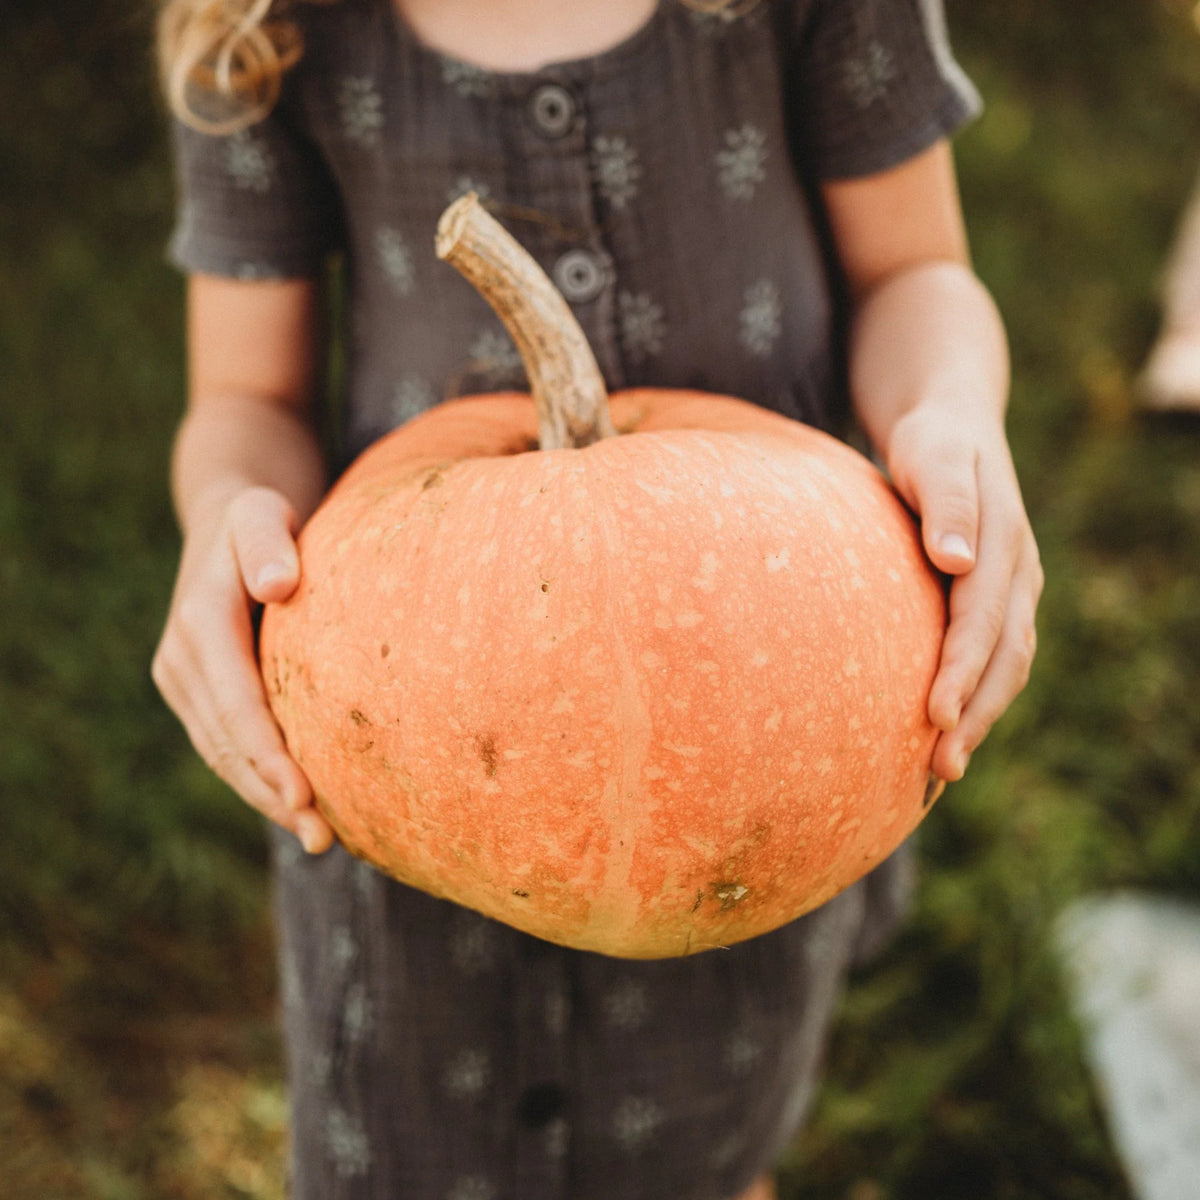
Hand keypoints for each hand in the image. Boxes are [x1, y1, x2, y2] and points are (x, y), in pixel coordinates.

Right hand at [151, 485, 335, 852]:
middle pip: (228, 742)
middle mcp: (183, 658)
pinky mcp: (199, 692)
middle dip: (272, 794)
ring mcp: (185, 680)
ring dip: (267, 798)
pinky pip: (227, 745)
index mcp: (200, 621)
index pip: (236, 703)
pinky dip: (259, 778)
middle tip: (323, 837)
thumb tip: (278, 585)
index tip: (304, 795)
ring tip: (320, 837)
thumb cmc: (259, 518)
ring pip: (224, 754)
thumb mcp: (263, 513)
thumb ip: (268, 543)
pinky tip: (298, 806)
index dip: (268, 754)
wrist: (226, 524)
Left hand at [884, 404, 1042, 780]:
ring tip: (941, 770)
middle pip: (1005, 656)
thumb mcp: (933, 454)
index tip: (936, 715)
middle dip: (976, 714)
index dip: (962, 669)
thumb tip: (955, 559)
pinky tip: (947, 733)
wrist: (952, 428)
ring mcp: (1012, 590)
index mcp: (1004, 542)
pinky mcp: (996, 601)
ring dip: (980, 718)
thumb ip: (947, 501)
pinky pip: (995, 658)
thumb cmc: (932, 441)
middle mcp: (1016, 573)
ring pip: (1007, 666)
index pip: (983, 618)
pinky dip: (977, 698)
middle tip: (939, 768)